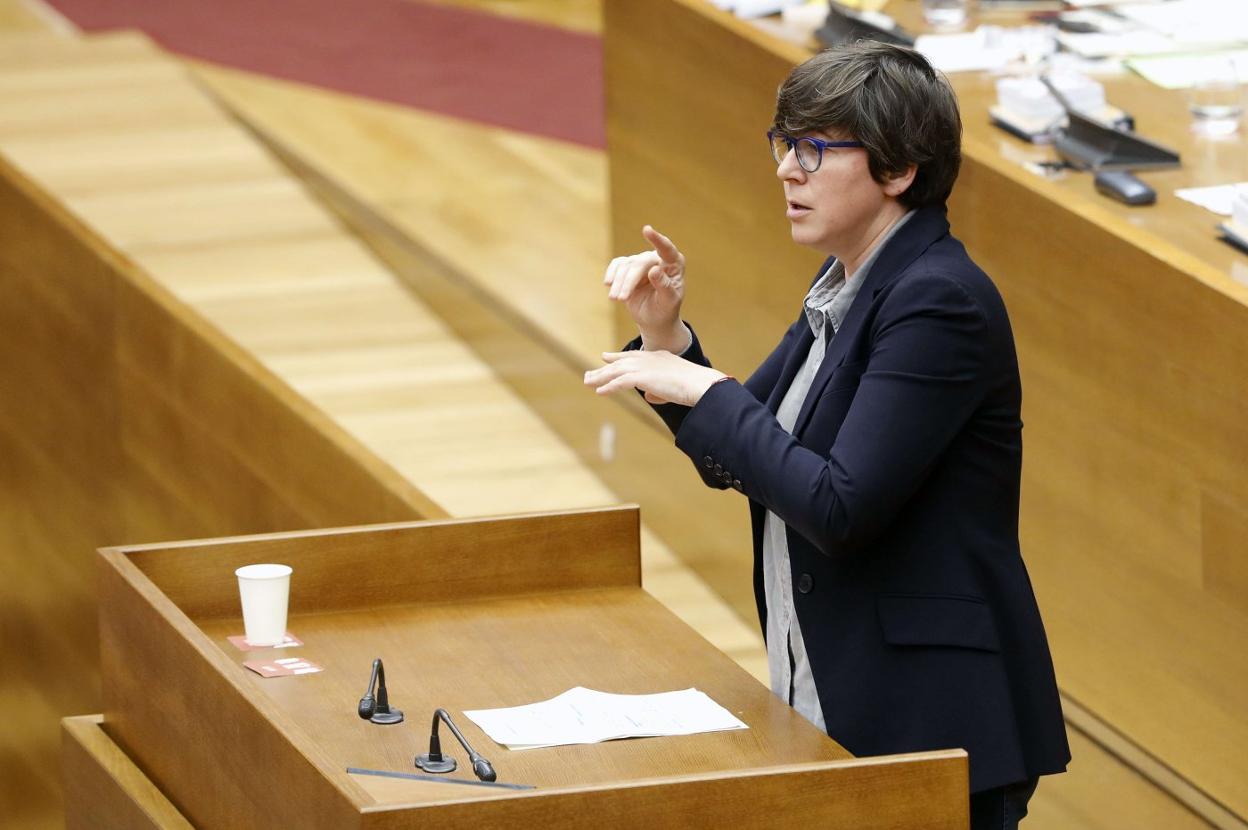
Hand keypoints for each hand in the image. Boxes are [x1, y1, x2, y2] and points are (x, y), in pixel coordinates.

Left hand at [584, 350, 725, 406]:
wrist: (701, 384)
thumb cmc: (694, 387)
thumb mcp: (673, 387)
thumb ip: (658, 390)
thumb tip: (649, 396)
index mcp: (657, 357)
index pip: (633, 356)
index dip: (617, 357)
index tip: (605, 357)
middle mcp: (649, 359)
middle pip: (620, 363)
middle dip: (603, 368)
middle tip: (588, 374)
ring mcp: (645, 367)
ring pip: (616, 371)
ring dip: (600, 377)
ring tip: (587, 382)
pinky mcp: (643, 377)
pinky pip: (620, 382)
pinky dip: (609, 386)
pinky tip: (599, 391)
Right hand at [603, 226, 686, 350]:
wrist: (655, 318)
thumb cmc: (666, 309)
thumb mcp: (669, 302)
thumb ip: (664, 286)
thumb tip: (653, 270)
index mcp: (674, 264)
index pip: (667, 249)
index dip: (657, 239)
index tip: (646, 230)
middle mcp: (658, 258)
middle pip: (639, 263)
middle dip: (629, 281)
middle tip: (621, 299)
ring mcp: (642, 261)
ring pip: (626, 265)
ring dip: (618, 283)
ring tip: (615, 299)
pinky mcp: (629, 266)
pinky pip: (617, 264)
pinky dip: (611, 274)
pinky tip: (608, 284)